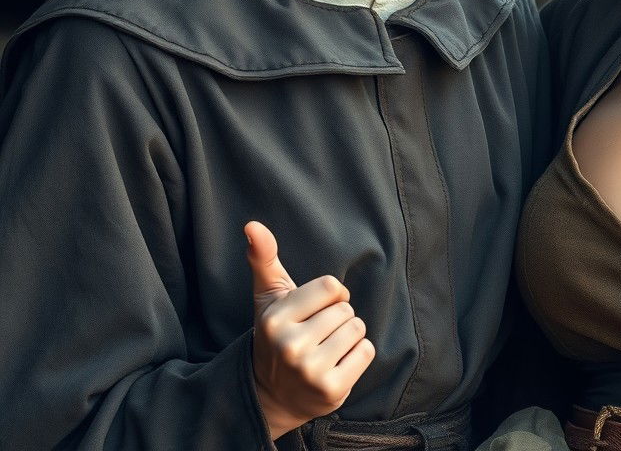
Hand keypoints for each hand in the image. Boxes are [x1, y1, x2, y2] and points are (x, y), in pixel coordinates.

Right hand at [245, 220, 374, 439]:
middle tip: (317, 335)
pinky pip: (366, 351)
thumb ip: (263, 258)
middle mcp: (290, 346)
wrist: (273, 397)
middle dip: (338, 317)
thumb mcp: (268, 297)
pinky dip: (358, 355)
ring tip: (326, 349)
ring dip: (349, 336)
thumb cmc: (277, 335)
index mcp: (276, 319)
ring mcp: (310, 371)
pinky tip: (337, 365)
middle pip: (346, 309)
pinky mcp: (331, 390)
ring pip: (358, 328)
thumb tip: (252, 224)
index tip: (316, 309)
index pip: (332, 286)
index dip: (331, 295)